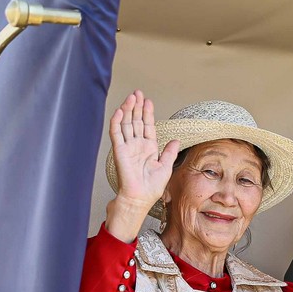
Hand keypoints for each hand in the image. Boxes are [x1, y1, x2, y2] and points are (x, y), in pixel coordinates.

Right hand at [105, 91, 180, 242]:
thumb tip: (176, 140)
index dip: (147, 113)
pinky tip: (121, 111)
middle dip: (136, 107)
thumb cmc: (151, 188)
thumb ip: (169, 152)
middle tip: (137, 93)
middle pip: (136, 121)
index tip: (148, 101)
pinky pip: (116, 134)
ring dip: (128, 110)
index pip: (147, 126)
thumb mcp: (166, 167)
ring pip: (126, 124)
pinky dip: (117, 122)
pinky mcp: (119, 151)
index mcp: (148, 148)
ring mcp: (127, 147)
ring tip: (131, 97)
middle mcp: (137, 145)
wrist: (140, 198)